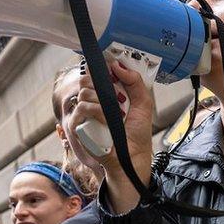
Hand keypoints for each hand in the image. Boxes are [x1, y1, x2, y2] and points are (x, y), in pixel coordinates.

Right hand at [71, 56, 154, 212]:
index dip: (99, 67)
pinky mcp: (80, 127)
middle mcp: (94, 102)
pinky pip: (83, 109)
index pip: (95, 73)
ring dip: (102, 99)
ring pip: (84, 92)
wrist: (134, 158)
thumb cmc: (137, 134)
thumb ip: (135, 81)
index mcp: (107, 95)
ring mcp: (85, 115)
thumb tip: (118, 65)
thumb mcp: (143, 103)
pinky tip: (107, 121)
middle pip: (86, 79)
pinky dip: (98, 112)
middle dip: (100, 82)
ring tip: (114, 113)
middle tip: (115, 94)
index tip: (109, 67)